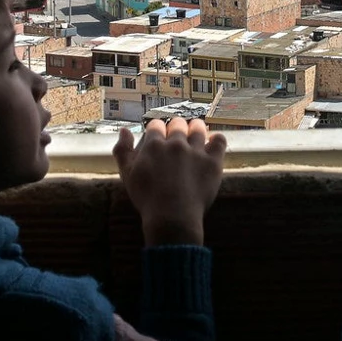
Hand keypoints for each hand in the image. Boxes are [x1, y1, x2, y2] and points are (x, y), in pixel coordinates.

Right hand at [114, 117, 226, 246]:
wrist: (172, 216)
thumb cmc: (147, 198)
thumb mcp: (127, 174)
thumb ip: (122, 151)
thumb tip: (124, 130)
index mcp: (154, 144)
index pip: (157, 125)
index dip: (157, 129)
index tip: (159, 136)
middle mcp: (176, 143)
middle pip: (178, 124)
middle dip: (176, 128)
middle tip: (177, 137)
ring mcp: (196, 151)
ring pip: (199, 128)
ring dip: (196, 128)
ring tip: (196, 133)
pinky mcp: (213, 161)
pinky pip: (219, 140)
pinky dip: (216, 138)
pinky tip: (213, 142)